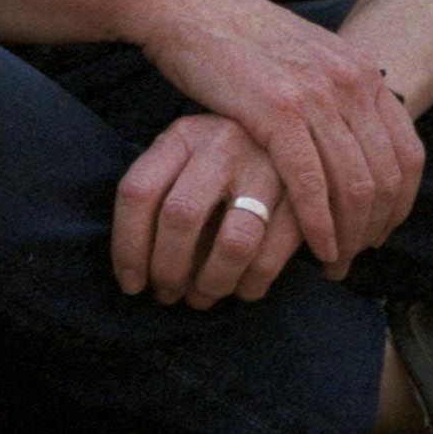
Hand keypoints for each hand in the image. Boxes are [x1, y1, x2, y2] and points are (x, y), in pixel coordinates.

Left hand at [111, 115, 305, 306]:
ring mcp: (267, 166)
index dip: (127, 247)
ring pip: (233, 244)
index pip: (138, 190)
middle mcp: (222, 143)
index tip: (130, 284)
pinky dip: (251, 286)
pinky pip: (271, 256)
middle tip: (167, 294)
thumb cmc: (223, 168)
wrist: (298, 136)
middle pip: (181, 216)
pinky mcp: (305, 195)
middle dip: (168, 270)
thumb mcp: (186, 164)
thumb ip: (162, 201)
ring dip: (212, 284)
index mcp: (183, 136)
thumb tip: (137, 275)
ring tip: (203, 297)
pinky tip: (243, 289)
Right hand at [126, 0, 423, 272]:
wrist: (191, 4)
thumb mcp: (307, 60)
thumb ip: (337, 96)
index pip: (408, 154)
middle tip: (356, 258)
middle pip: (385, 177)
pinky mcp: (278, 109)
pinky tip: (314, 246)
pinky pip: (311, 181)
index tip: (380, 233)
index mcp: (364, 71)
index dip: (400, 205)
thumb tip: (355, 142)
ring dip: (349, 234)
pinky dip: (317, 222)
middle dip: (375, 228)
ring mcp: (318, 94)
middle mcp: (352, 81)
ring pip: (354, 184)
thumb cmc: (242, 40)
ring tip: (334, 262)